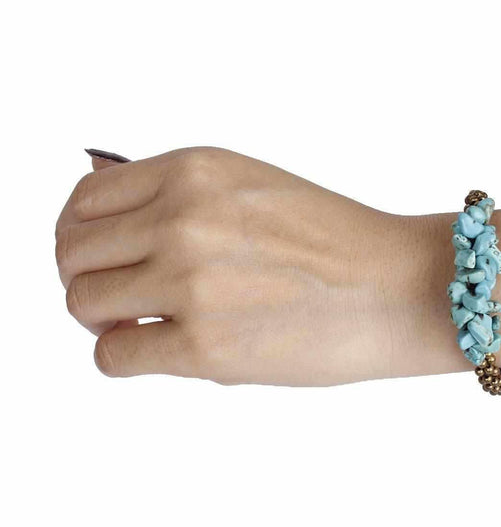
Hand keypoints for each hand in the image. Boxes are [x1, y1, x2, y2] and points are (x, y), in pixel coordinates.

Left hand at [55, 147, 454, 384]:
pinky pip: (113, 355)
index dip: (83, 235)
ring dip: (105, 318)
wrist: (401, 285)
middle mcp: (183, 217)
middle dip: (88, 278)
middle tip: (120, 296)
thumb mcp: (251, 187)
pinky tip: (163, 350)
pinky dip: (126, 356)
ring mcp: (190, 281)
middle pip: (72, 254)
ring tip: (143, 322)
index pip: (86, 201)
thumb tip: (104, 217)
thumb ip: (177, 199)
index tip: (101, 258)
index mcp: (194, 170)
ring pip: (82, 303)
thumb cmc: (338, 242)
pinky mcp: (204, 345)